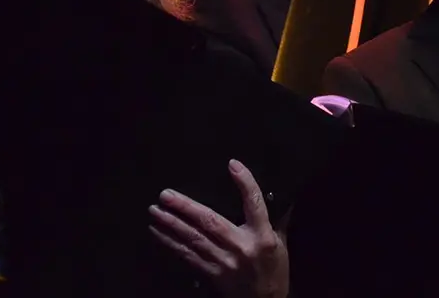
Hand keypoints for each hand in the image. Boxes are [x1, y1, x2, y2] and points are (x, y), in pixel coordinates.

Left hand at [149, 160, 288, 297]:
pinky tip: (158, 233)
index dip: (245, 183)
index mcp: (262, 236)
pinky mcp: (211, 274)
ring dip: (172, 224)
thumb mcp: (281, 244)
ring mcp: (224, 262)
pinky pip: (187, 256)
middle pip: (210, 222)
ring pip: (194, 239)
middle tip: (166, 195)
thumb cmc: (275, 272)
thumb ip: (277, 220)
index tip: (233, 165)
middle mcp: (241, 247)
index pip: (255, 204)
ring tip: (155, 211)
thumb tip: (283, 196)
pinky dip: (170, 243)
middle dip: (185, 207)